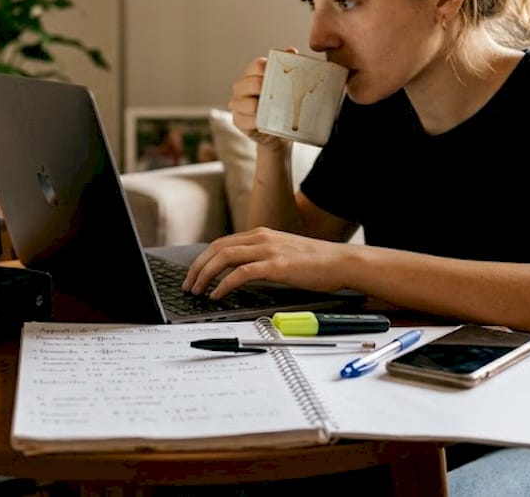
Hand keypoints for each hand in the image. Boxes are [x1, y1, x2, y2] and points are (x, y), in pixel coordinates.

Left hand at [181, 226, 349, 298]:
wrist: (342, 262)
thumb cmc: (316, 263)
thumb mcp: (284, 254)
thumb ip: (263, 258)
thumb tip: (241, 274)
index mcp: (261, 234)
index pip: (222, 243)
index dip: (203, 259)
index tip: (194, 274)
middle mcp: (261, 238)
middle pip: (217, 248)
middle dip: (197, 267)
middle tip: (188, 285)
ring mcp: (268, 250)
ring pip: (224, 258)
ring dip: (206, 276)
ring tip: (197, 291)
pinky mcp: (276, 265)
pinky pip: (241, 273)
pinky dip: (224, 284)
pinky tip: (217, 295)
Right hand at [229, 48, 297, 151]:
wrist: (281, 131)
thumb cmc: (283, 104)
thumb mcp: (288, 85)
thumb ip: (289, 66)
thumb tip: (291, 51)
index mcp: (253, 73)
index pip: (257, 65)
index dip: (268, 68)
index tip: (282, 74)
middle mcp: (241, 86)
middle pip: (251, 82)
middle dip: (265, 88)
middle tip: (280, 95)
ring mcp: (237, 104)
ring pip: (246, 102)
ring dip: (261, 107)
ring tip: (274, 110)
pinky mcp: (238, 120)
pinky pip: (245, 120)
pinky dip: (256, 121)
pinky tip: (266, 122)